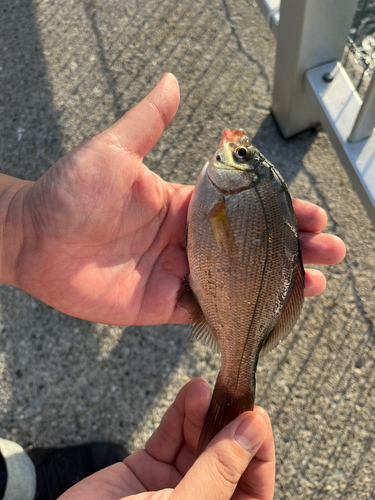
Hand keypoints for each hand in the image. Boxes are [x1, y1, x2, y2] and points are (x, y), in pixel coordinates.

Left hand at [2, 73, 344, 324]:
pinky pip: (206, 312)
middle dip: (291, 248)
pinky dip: (236, 315)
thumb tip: (171, 83)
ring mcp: (177, 273)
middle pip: (250, 246)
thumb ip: (149, 122)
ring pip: (236, 282)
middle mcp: (187, 239)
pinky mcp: (162, 304)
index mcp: (183, 202)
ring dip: (275, 284)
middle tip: (328, 252)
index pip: (244, 207)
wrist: (33, 241)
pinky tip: (265, 317)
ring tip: (312, 285)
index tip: (312, 214)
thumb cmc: (69, 192)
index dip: (279, 210)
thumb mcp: (114, 151)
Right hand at [58, 378, 274, 499]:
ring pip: (198, 442)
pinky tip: (190, 395)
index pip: (255, 487)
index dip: (260, 452)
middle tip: (232, 396)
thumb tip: (252, 431)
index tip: (256, 417)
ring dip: (204, 413)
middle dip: (229, 425)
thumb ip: (219, 471)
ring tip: (206, 391)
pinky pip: (170, 436)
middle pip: (227, 459)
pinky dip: (180, 413)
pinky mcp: (145, 470)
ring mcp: (172, 487)